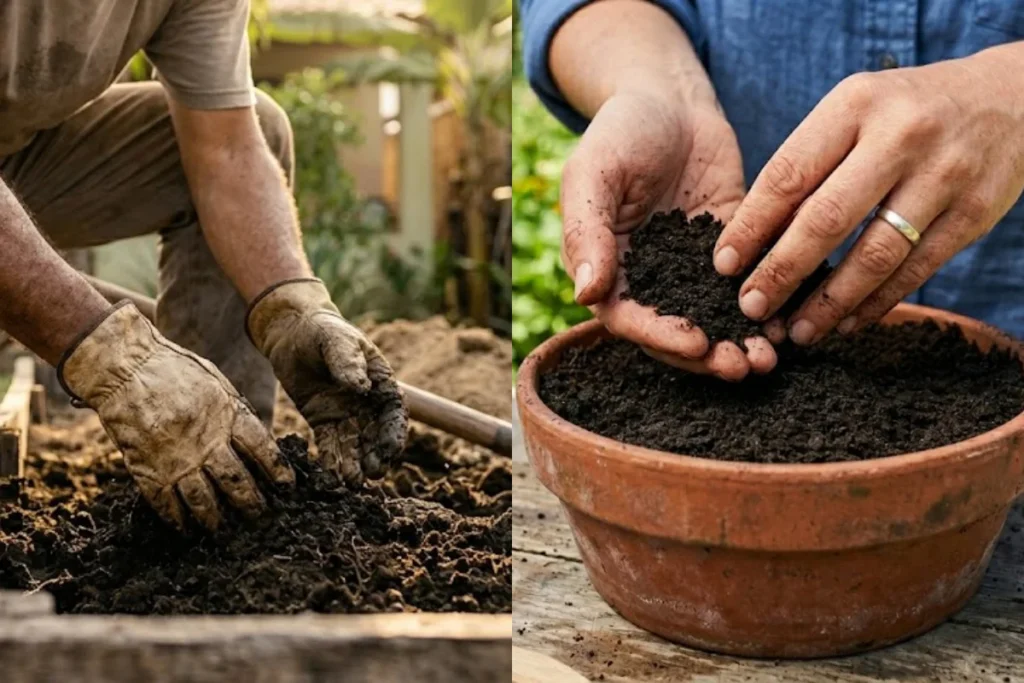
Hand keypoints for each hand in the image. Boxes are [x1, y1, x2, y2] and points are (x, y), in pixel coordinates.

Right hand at [59, 303, 293, 531]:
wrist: (124, 368)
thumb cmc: (175, 369)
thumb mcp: (217, 383)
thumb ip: (236, 413)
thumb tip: (257, 441)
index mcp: (227, 416)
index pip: (262, 450)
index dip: (278, 471)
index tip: (287, 487)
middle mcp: (205, 442)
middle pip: (236, 482)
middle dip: (251, 503)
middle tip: (260, 516)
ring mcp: (176, 459)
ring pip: (203, 500)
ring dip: (215, 519)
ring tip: (224, 530)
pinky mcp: (146, 469)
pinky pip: (165, 503)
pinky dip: (176, 519)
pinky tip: (184, 528)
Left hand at [247, 279, 407, 484]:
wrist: (292, 333)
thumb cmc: (322, 331)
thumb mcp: (335, 340)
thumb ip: (348, 361)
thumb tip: (361, 387)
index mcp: (381, 382)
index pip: (393, 413)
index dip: (393, 434)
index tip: (389, 451)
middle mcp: (367, 403)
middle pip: (375, 435)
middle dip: (375, 456)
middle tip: (370, 474)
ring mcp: (346, 414)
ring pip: (353, 444)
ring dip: (353, 463)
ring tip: (350, 483)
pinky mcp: (323, 421)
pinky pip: (329, 443)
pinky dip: (330, 460)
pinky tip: (329, 476)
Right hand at [563, 91, 779, 379]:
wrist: (671, 97)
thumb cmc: (620, 130)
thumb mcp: (593, 173)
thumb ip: (587, 231)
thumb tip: (585, 293)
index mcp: (609, 268)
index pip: (631, 319)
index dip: (662, 338)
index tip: (697, 345)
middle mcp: (650, 278)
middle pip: (677, 332)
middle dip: (710, 354)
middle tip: (745, 365)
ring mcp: (692, 267)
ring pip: (716, 316)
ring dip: (742, 339)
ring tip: (773, 354)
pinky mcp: (732, 249)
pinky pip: (752, 281)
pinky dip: (771, 301)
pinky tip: (794, 315)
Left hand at [715, 46, 1023, 343]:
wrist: (1011, 97)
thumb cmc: (907, 111)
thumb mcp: (855, 110)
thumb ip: (811, 163)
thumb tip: (752, 238)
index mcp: (855, 105)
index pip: (788, 175)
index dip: (751, 227)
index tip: (724, 265)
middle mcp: (900, 136)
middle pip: (827, 219)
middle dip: (781, 272)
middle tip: (751, 308)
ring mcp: (943, 176)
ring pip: (875, 255)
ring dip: (829, 302)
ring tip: (796, 331)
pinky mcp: (975, 213)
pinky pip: (916, 270)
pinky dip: (876, 303)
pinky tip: (846, 323)